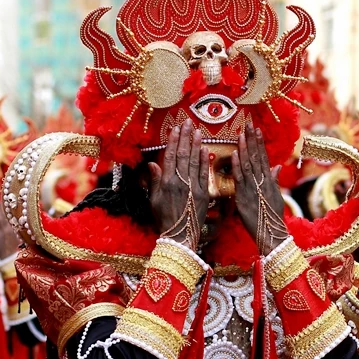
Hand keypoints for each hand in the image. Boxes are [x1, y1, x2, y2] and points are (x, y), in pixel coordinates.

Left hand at [0, 200, 19, 259]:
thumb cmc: (17, 254)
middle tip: (1, 196)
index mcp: (19, 230)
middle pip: (6, 215)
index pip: (16, 216)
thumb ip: (25, 233)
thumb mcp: (25, 243)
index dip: (13, 208)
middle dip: (4, 206)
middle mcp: (10, 230)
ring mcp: (2, 233)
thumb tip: (30, 225)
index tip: (12, 199)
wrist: (9, 264)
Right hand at [148, 120, 208, 250]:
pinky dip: (205, 161)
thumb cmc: (163, 219)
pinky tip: (205, 149)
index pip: (171, 156)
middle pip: (183, 155)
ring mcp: (193, 187)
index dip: (174, 141)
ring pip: (194, 161)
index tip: (176, 129)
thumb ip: (154, 181)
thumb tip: (153, 163)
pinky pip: (204, 174)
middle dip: (185, 137)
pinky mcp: (204, 194)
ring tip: (198, 131)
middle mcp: (180, 182)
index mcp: (166, 183)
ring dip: (196, 144)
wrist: (179, 236)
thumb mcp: (153, 200)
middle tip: (188, 122)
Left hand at [232, 123, 286, 255]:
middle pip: (256, 157)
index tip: (256, 130)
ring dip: (244, 148)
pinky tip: (235, 154)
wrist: (271, 234)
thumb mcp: (276, 197)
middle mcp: (261, 182)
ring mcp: (253, 189)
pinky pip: (240, 179)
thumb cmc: (272, 218)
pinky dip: (237, 166)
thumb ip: (274, 181)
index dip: (259, 143)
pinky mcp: (244, 197)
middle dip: (252, 140)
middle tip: (249, 124)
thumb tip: (277, 166)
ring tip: (242, 134)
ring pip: (248, 165)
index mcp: (268, 181)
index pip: (263, 158)